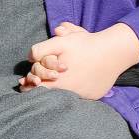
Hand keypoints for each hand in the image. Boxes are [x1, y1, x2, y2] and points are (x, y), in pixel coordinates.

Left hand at [21, 22, 138, 100]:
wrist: (113, 51)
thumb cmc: (86, 45)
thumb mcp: (60, 42)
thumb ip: (41, 50)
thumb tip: (30, 58)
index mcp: (60, 82)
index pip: (38, 89)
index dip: (30, 84)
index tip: (24, 81)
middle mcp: (71, 93)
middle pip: (50, 94)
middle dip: (40, 87)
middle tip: (34, 82)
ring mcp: (84, 96)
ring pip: (65, 96)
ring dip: (57, 89)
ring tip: (51, 81)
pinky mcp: (94, 96)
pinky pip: (80, 96)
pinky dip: (73, 91)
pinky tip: (71, 82)